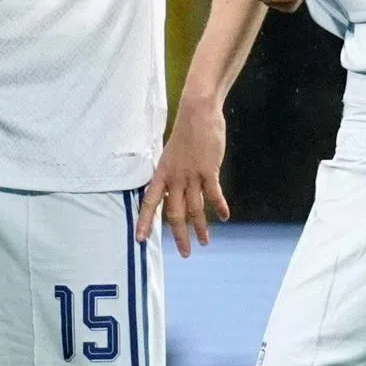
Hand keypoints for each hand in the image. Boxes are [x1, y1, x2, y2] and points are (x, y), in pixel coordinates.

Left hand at [135, 97, 229, 257]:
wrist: (198, 113)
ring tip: (205, 241)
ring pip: (195, 208)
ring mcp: (192, 175)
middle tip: (185, 252)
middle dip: (180, 235)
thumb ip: (173, 173)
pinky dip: (220, 207)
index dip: (145, 221)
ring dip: (200, 227)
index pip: (149, 202)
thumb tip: (174, 188)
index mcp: (162, 173)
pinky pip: (214, 194)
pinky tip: (225, 216)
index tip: (141, 239)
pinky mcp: (209, 170)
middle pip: (175, 213)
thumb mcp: (172, 154)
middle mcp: (175, 178)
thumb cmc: (186, 131)